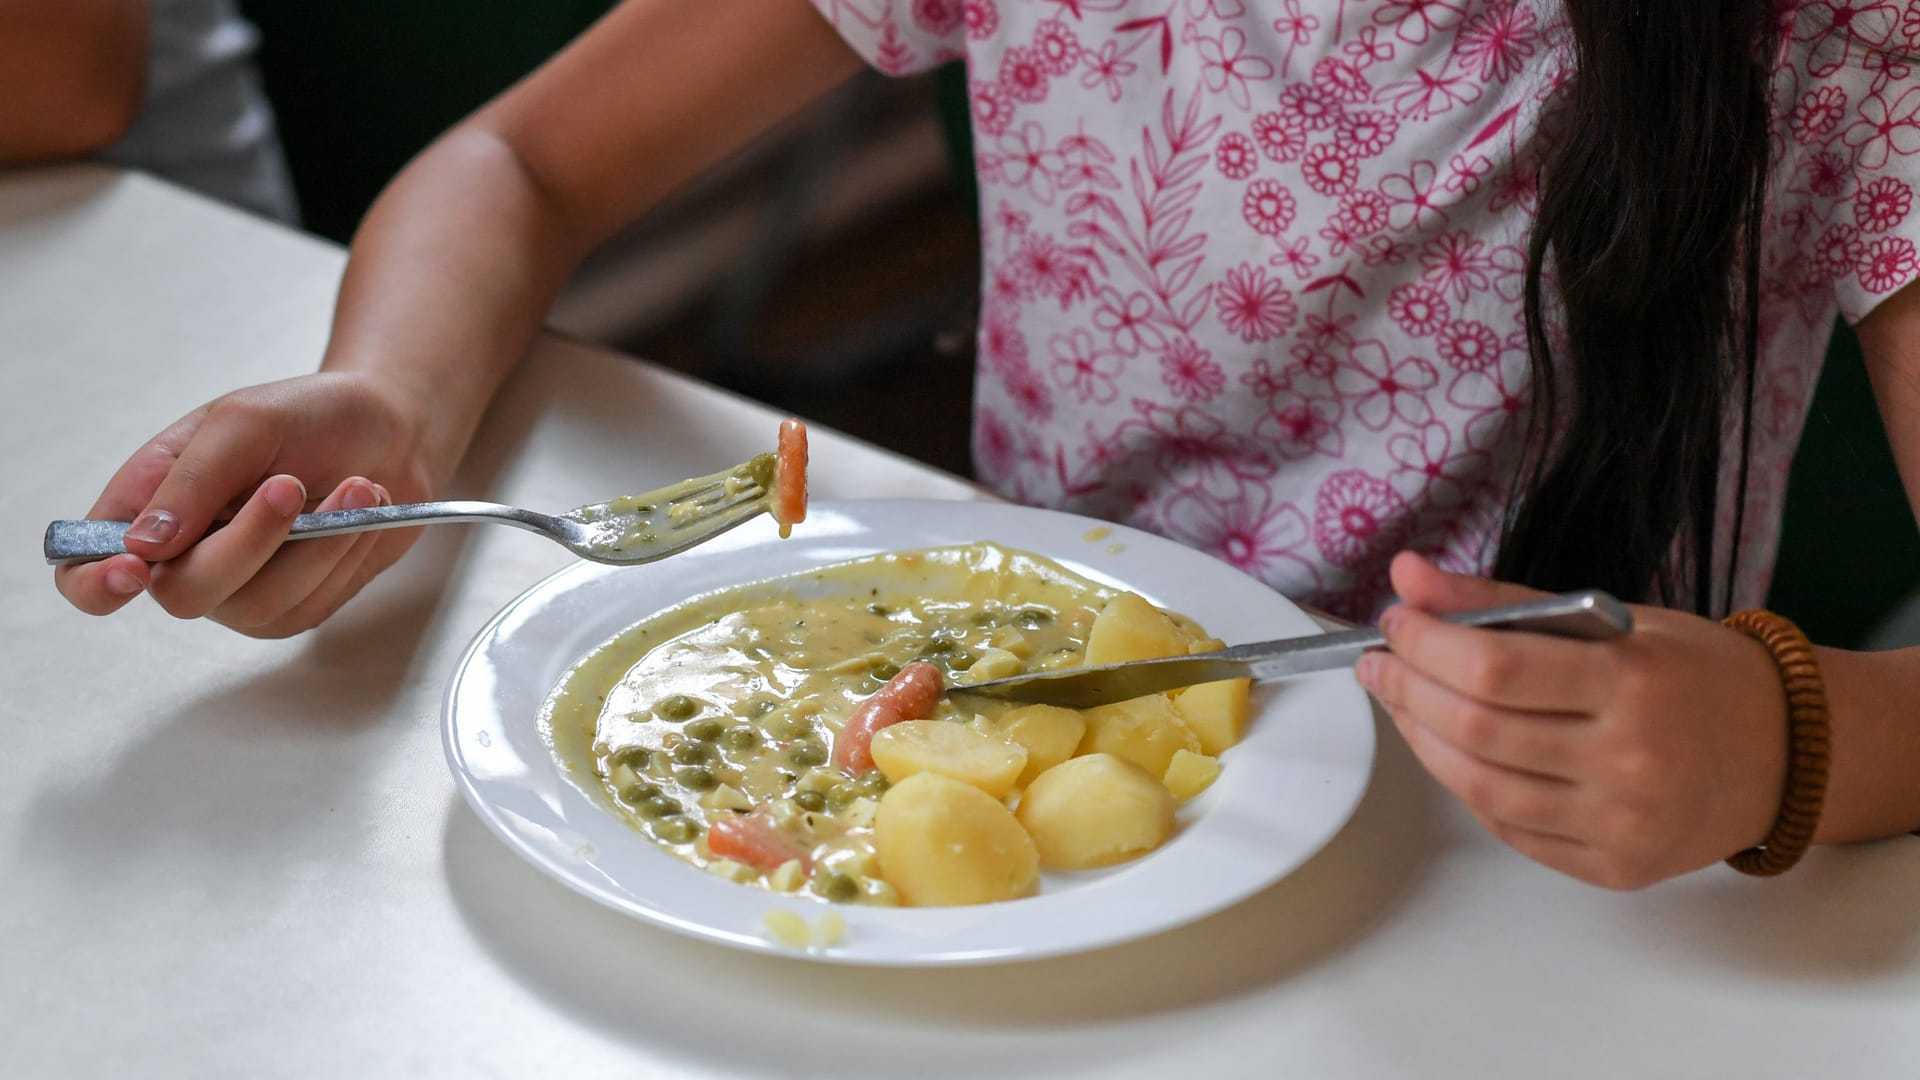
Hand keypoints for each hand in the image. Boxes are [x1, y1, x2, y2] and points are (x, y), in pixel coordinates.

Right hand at [54, 371, 438, 636]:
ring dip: (314, 543)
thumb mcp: (242, 422)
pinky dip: (345, 552)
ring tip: (355, 486)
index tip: (134, 567)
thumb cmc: (303, 418)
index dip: (95, 583)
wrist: (387, 430)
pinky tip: (363, 510)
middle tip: (290, 485)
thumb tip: (142, 546)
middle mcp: (183, 562)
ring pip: (258, 604)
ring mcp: (241, 592)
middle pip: (184, 594)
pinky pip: (312, 602)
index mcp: (144, 509)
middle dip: (246, 541)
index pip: (84, 571)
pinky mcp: (298, 606)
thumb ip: (192, 479)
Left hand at [1355, 551, 1789, 888]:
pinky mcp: (1614, 867)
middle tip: (1379, 662)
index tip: (1393, 622)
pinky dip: (1465, 785)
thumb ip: (1504, 602)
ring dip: (1423, 739)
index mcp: (1632, 683)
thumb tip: (1409, 576)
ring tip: (1402, 702)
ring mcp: (1620, 823)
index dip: (1425, 644)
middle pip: (1477, 729)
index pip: (1494, 666)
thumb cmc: (1694, 675)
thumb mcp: (1613, 619)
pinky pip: (1511, 827)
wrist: (1785, 753)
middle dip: (1409, 690)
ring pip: (1481, 787)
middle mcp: (1628, 760)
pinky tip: (1448, 748)